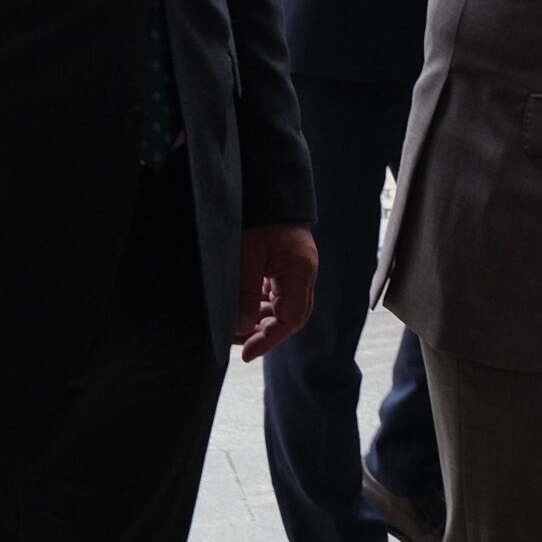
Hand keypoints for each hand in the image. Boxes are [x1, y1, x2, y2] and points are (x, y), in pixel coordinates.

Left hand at [235, 224, 319, 361]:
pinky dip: (263, 306)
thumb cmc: (260, 218)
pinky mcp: (289, 267)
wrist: (270, 188)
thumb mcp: (247, 256)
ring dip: (263, 321)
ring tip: (237, 328)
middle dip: (266, 334)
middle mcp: (305, 274)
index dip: (268, 340)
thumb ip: (246, 294)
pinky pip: (280, 295)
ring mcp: (298, 271)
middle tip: (240, 344)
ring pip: (285, 309)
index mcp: (300, 272)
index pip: (290, 319)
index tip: (246, 353)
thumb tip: (242, 328)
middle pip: (292, 318)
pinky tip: (244, 309)